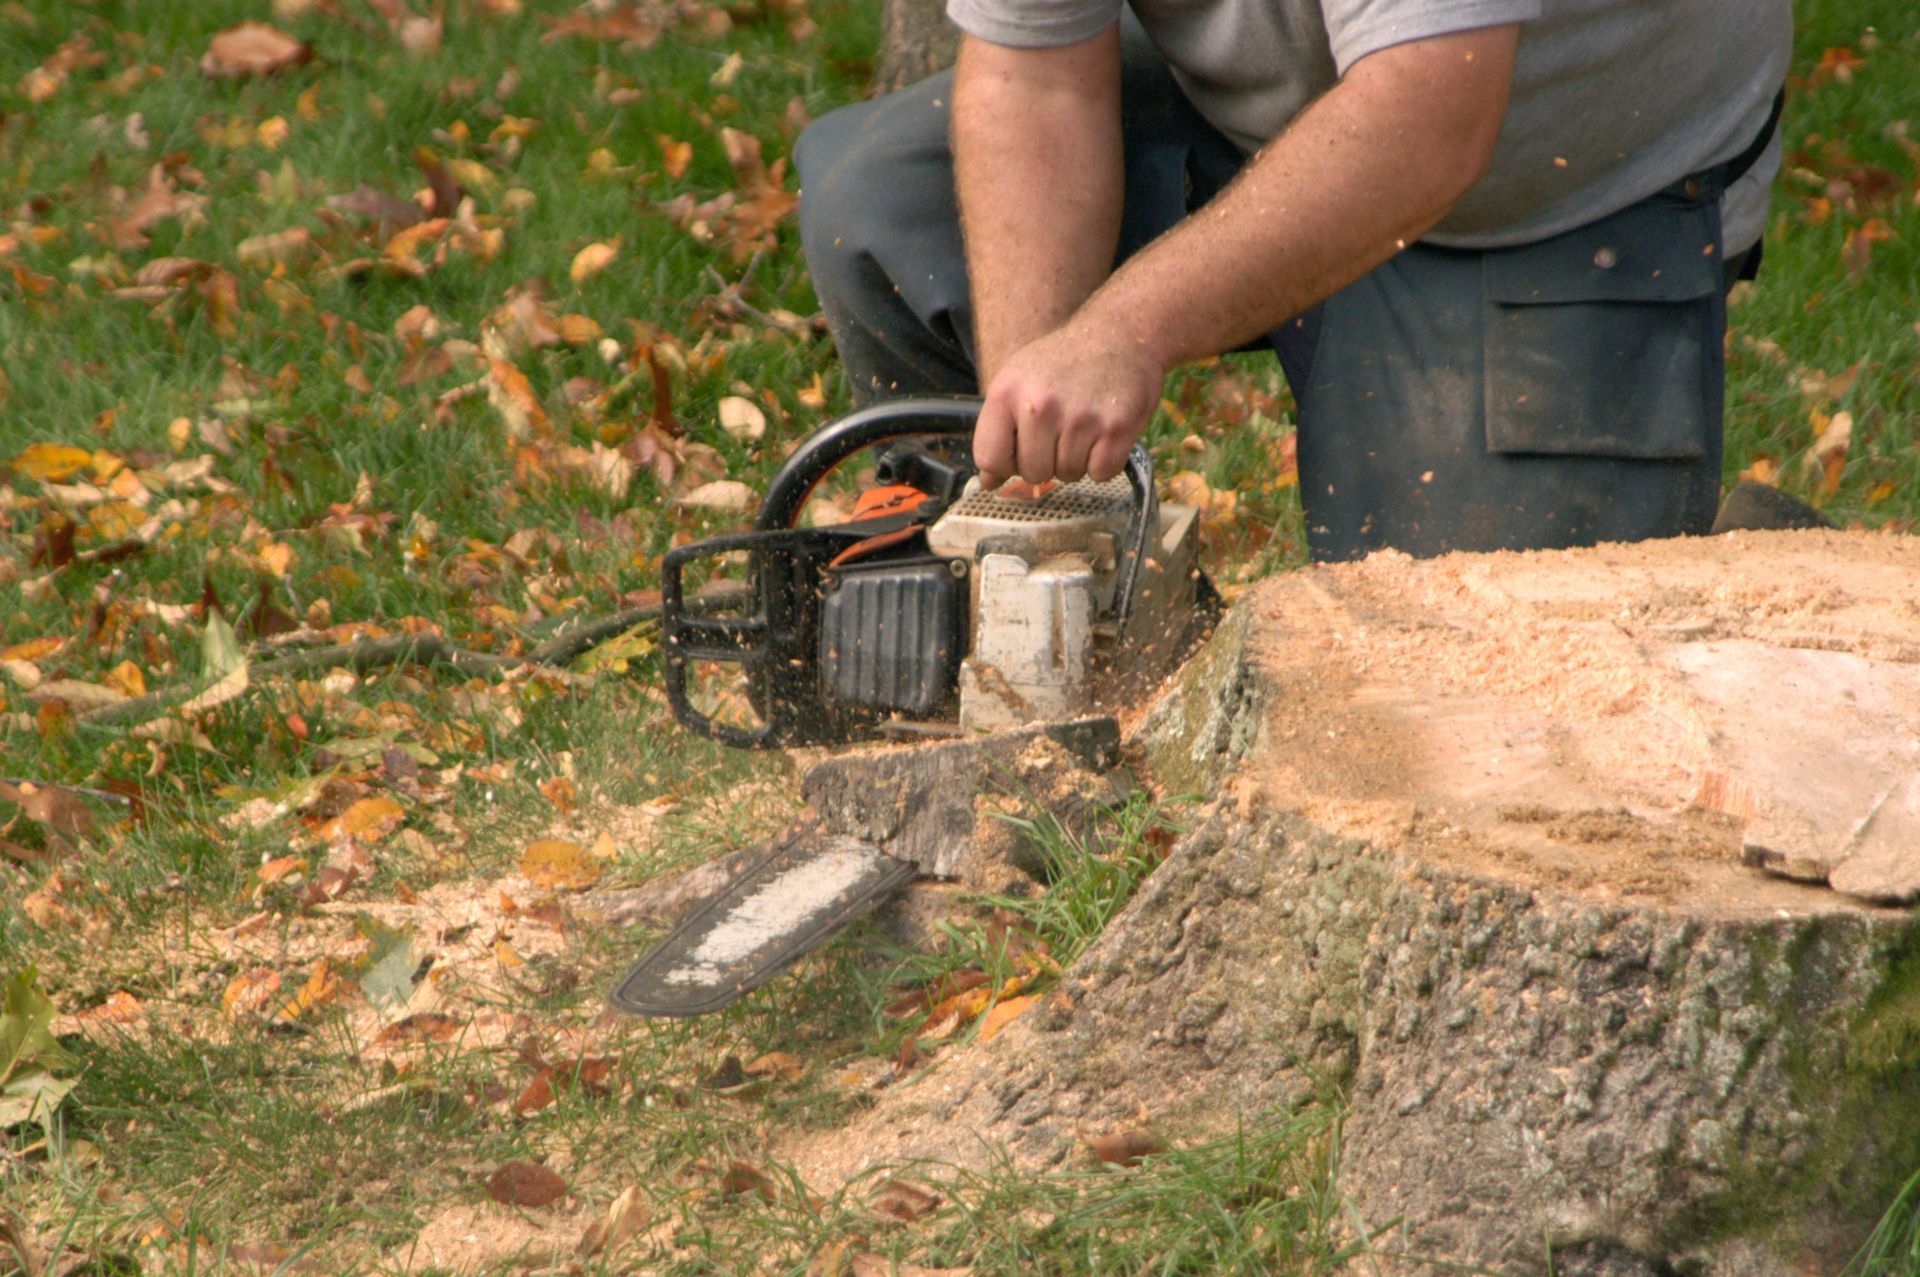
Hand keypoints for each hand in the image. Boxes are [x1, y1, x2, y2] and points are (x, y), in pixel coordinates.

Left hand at [972, 320, 1164, 488]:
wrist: (1119, 335)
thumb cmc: (1064, 362)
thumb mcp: (1019, 380)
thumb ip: (999, 429)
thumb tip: (988, 481)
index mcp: (1006, 392)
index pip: (990, 458)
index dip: (1006, 463)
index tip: (1021, 450)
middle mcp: (1040, 404)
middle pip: (1033, 473)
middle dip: (1047, 461)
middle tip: (1062, 429)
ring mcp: (1079, 417)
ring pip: (1069, 475)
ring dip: (1078, 459)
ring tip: (1084, 424)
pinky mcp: (1115, 427)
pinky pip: (1101, 474)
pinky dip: (1105, 461)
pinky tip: (1104, 432)